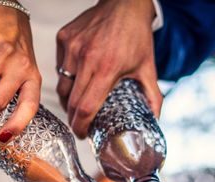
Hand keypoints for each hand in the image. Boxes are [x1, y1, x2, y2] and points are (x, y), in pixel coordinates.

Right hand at [0, 5, 40, 141]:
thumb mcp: (26, 74)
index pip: (28, 107)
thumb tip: (4, 129)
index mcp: (33, 80)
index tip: (1, 139)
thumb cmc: (16, 53)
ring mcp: (2, 52)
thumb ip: (18, 96)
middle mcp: (19, 67)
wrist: (8, 15)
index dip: (17, 125)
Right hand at [55, 0, 161, 137]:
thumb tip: (156, 121)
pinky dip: (67, 79)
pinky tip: (78, 80)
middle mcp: (86, 58)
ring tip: (79, 106)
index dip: (82, 126)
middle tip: (81, 125)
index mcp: (107, 68)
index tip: (83, 135)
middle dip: (74, 118)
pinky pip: (59, 68)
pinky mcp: (64, 38)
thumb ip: (153, 96)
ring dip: (69, 100)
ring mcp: (72, 47)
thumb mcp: (148, 68)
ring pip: (62, 86)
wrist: (124, 4)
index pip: (86, 107)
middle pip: (71, 101)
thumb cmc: (137, 37)